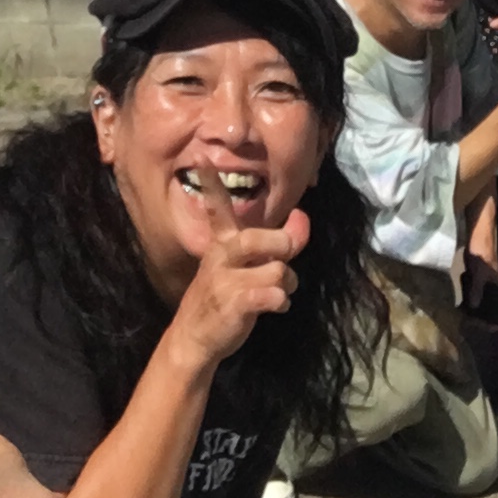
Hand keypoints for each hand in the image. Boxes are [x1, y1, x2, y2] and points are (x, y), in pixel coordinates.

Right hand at [164, 171, 308, 377]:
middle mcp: (221, 256)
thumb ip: (274, 244)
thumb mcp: (243, 267)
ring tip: (278, 292)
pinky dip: (282, 301)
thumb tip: (302, 221)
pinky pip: (275, 294)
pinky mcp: (235, 303)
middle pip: (259, 237)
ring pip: (278, 269)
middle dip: (282, 244)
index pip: (217, 208)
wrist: (195, 339)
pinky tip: (275, 306)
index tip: (205, 158)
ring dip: (287, 283)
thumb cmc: (223, 298)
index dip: (212, 185)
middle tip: (286, 255)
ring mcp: (225, 280)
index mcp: (221, 243)